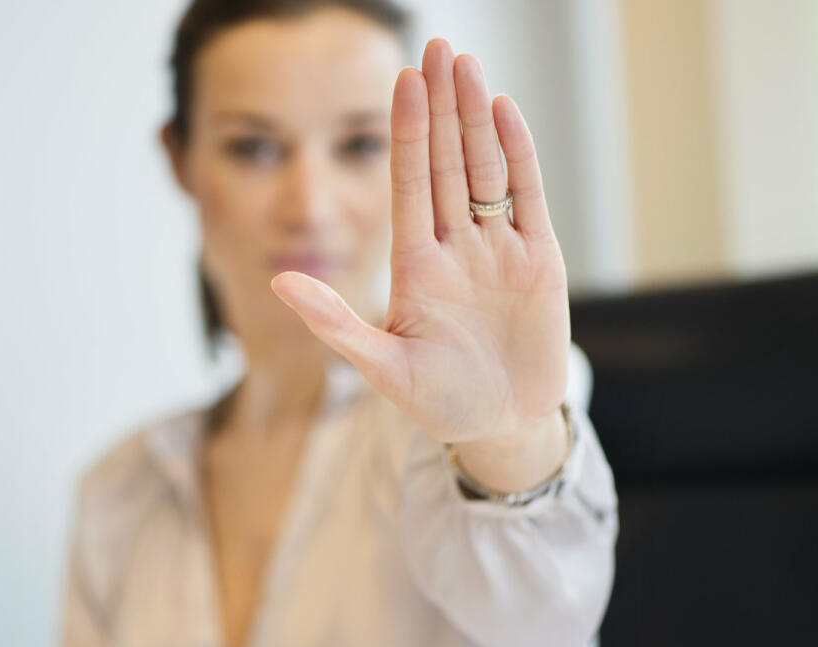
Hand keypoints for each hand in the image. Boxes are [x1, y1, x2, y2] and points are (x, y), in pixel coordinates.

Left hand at [271, 39, 568, 466]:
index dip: (407, 133)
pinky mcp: (539, 261)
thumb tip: (278, 283)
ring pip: (486, 170)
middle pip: (448, 162)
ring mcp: (497, 250)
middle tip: (437, 47)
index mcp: (416, 266)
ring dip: (477, 118)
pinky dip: (519, 156)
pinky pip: (527, 199)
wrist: (503, 428)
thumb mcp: (383, 366)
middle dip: (441, 106)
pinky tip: (505, 113)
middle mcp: (455, 247)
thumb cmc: (440, 403)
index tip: (402, 82)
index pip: (409, 183)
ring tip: (467, 65)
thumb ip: (334, 323)